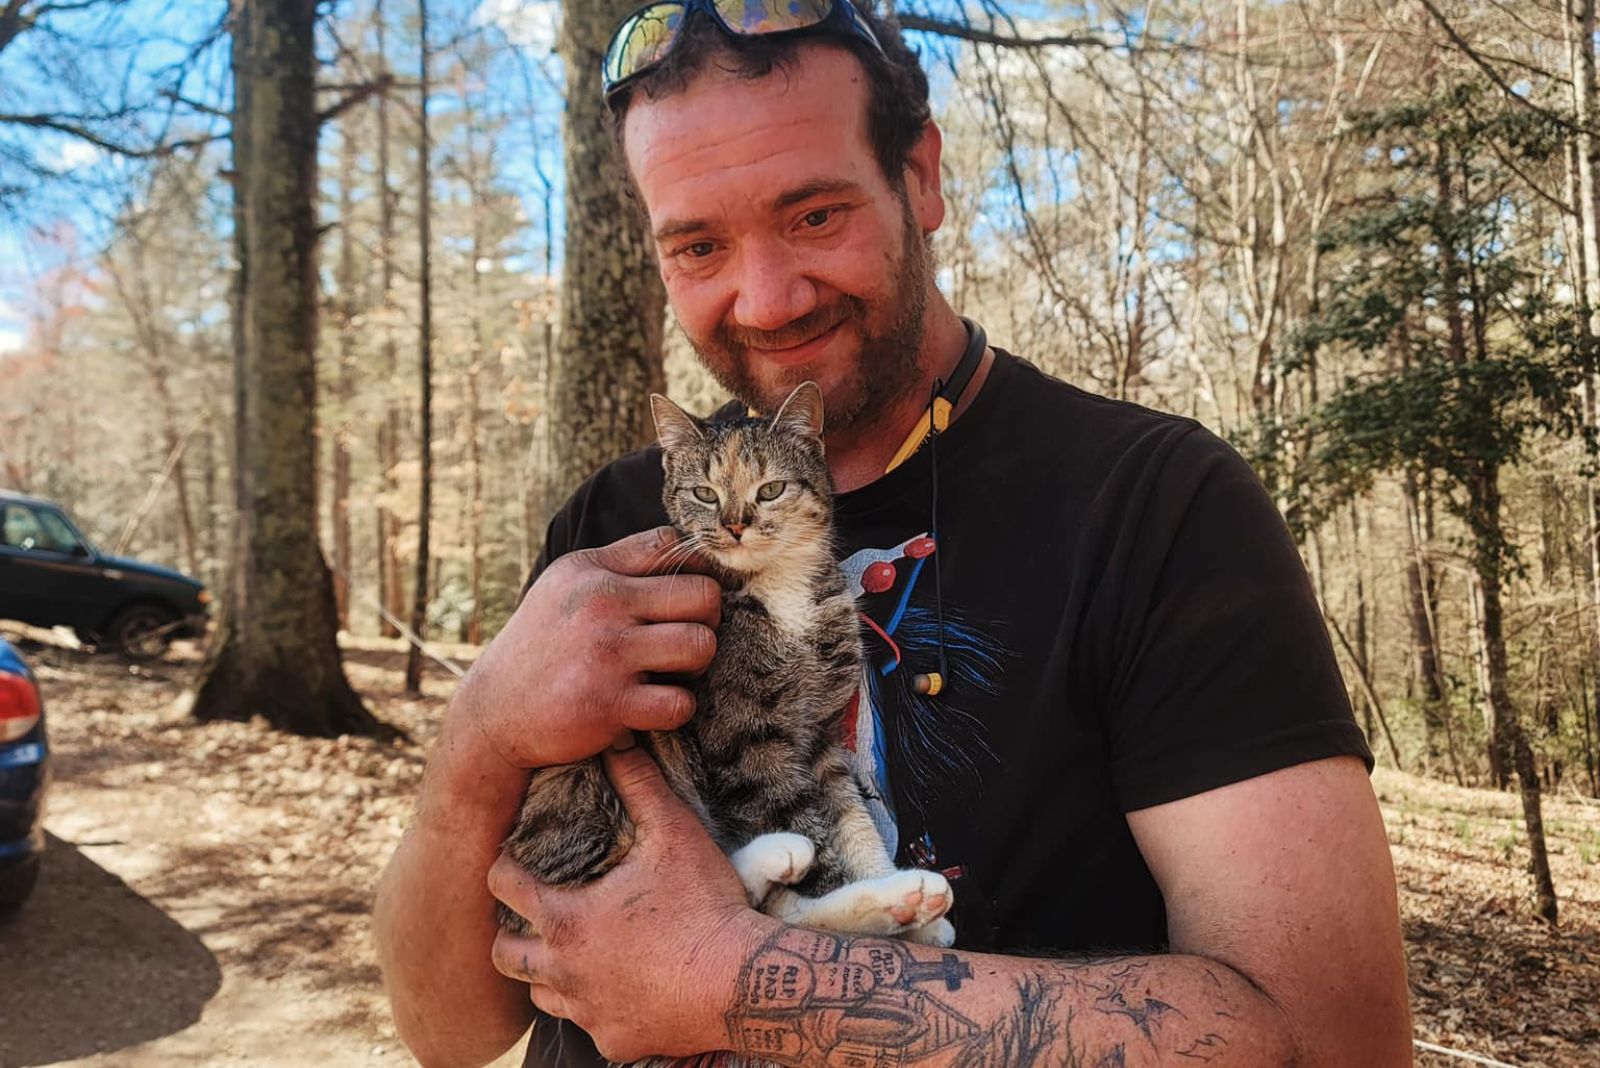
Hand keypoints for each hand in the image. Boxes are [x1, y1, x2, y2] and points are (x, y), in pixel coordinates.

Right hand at [458, 526, 720, 772]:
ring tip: (671, 672)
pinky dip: (674, 709)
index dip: (695, 573)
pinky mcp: (610, 704)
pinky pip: (680, 703)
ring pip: (701, 646)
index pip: (673, 547)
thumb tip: (684, 544)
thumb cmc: (543, 644)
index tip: (685, 601)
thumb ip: (620, 562)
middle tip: (684, 640)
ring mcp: (607, 654)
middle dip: (706, 621)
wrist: (494, 712)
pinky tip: (651, 706)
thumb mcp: (565, 586)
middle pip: (704, 596)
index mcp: (593, 571)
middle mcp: (601, 605)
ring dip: (695, 666)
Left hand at [488, 745, 773, 1061]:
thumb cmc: (705, 906)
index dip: (503, 868)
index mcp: (567, 920)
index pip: (504, 888)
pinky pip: (588, 1025)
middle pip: (504, 955)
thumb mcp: (674, 834)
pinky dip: (593, 1008)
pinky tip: (617, 991)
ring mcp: (589, 1012)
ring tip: (569, 954)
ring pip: (541, 995)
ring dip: (546, 974)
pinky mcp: (616, 1042)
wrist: (743, 982)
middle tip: (529, 918)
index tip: (512, 861)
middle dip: (509, 934)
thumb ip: (640, 785)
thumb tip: (618, 743)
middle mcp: (565, 972)